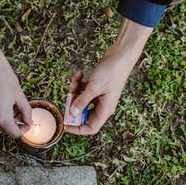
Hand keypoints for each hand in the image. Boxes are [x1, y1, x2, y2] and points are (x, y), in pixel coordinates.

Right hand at [0, 39, 32, 137]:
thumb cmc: (4, 78)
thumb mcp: (20, 96)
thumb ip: (26, 112)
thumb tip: (29, 121)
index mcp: (2, 118)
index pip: (15, 134)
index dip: (24, 129)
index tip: (27, 122)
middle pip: (6, 130)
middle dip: (15, 122)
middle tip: (20, 110)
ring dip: (6, 118)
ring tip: (11, 103)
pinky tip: (2, 100)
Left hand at [65, 18, 152, 135]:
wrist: (120, 55)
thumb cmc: (111, 72)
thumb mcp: (93, 88)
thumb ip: (82, 101)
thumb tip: (72, 113)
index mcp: (105, 110)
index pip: (91, 127)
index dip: (77, 129)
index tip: (66, 125)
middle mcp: (103, 105)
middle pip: (83, 114)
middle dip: (73, 106)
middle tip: (68, 97)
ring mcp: (99, 95)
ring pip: (82, 100)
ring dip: (75, 91)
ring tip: (75, 79)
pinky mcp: (97, 86)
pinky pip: (83, 90)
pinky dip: (79, 83)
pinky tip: (79, 73)